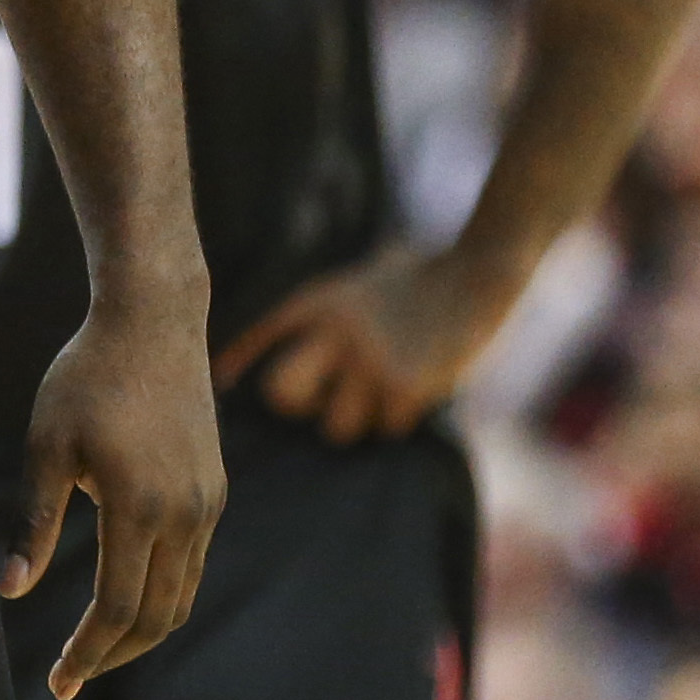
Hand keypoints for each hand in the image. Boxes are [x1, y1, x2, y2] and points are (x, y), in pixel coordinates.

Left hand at [5, 294, 227, 699]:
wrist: (152, 321)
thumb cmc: (86, 377)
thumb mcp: (47, 446)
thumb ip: (35, 523)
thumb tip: (10, 590)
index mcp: (137, 504)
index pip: (117, 607)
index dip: (87, 652)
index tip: (59, 680)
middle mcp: (184, 512)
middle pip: (157, 617)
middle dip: (113, 655)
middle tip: (71, 676)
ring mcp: (206, 502)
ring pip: (181, 596)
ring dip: (142, 630)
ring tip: (96, 645)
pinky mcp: (215, 489)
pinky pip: (192, 563)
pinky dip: (162, 593)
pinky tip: (127, 595)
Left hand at [210, 244, 510, 444]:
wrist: (476, 272)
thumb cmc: (421, 275)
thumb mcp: (361, 279)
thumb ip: (330, 311)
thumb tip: (296, 351)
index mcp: (320, 301)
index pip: (262, 335)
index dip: (240, 361)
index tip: (223, 383)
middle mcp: (334, 332)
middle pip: (281, 395)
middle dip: (299, 405)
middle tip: (322, 401)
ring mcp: (367, 362)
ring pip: (336, 427)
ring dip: (357, 420)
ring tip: (379, 395)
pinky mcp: (404, 386)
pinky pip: (387, 428)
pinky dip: (400, 418)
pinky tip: (417, 391)